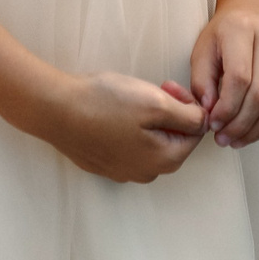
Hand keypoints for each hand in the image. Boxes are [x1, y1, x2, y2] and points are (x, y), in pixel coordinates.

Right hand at [31, 71, 207, 182]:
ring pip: (151, 143)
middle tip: (154, 88)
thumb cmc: (105, 103)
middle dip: (170, 112)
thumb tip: (203, 122)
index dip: (188, 105)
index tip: (168, 86)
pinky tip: (114, 111)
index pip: (195, 134)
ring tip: (133, 97)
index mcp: (164, 160)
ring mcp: (121, 172)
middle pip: (173, 140)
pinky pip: (128, 146)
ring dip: (150, 119)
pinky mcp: (103, 164)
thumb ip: (188, 116)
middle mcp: (145, 173)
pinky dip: (129, 128)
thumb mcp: (156, 102)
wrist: (55, 110)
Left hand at [192, 3, 258, 150]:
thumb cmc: (229, 31)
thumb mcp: (204, 46)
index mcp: (243, 28)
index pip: (238, 79)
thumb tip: (210, 111)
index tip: (213, 123)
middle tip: (224, 138)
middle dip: (239, 124)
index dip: (225, 108)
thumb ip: (201, 79)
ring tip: (240, 140)